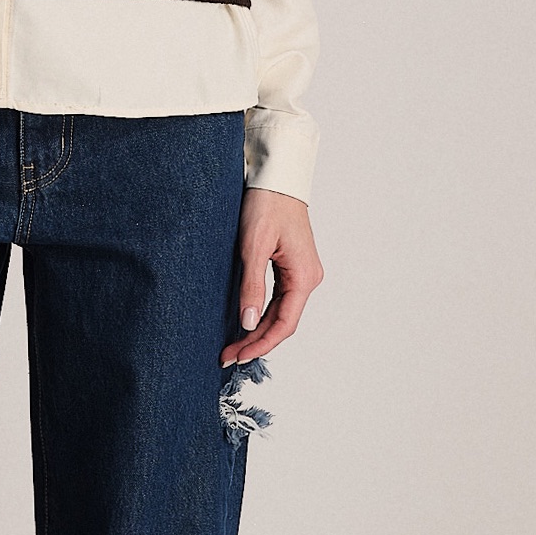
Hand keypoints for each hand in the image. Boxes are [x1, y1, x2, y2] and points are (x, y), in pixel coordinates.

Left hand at [222, 187, 322, 364]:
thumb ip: (252, 286)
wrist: (276, 178)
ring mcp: (302, 273)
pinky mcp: (292, 266)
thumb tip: (247, 322)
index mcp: (303, 277)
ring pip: (281, 312)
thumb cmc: (266, 204)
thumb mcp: (253, 246)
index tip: (237, 356)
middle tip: (228, 356)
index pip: (284, 324)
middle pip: (283, 322)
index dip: (260, 344)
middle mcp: (308, 278)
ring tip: (234, 345)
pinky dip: (263, 314)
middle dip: (256, 341)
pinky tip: (246, 323)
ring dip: (258, 330)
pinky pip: (280, 299)